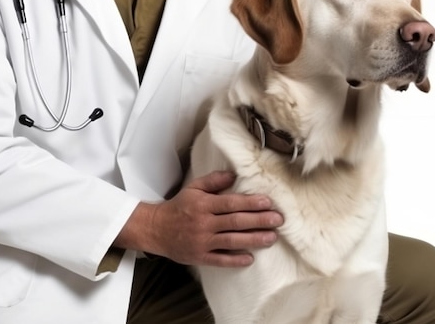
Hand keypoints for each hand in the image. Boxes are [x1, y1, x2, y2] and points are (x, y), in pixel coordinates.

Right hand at [115, 171, 282, 266]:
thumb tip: (233, 175)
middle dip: (259, 220)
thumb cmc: (179, 206)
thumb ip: (214, 181)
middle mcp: (204, 223)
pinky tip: (250, 258)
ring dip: (254, 239)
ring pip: (232, 241)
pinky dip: (236, 259)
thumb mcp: (193, 188)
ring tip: (272, 237)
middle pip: (236, 222)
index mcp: (203, 204)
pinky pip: (220, 259)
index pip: (231, 203)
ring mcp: (202, 241)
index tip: (268, 202)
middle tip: (278, 220)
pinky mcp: (200, 257)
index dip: (250, 203)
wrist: (157, 229)